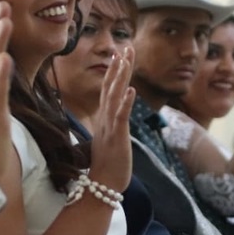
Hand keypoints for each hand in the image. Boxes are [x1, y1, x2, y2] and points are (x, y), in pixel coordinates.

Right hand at [88, 47, 136, 192]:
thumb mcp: (109, 141)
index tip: (119, 55)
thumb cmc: (106, 166)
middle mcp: (105, 119)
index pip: (108, 90)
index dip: (114, 72)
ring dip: (120, 77)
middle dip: (119, 66)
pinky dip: (126, 102)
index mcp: (104, 119)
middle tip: (125, 48)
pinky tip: (132, 90)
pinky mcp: (116, 137)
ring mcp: (109, 127)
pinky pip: (121, 117)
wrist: (101, 186)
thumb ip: (111, 127)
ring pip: (114, 96)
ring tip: (125, 59)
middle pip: (110, 87)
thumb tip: (114, 120)